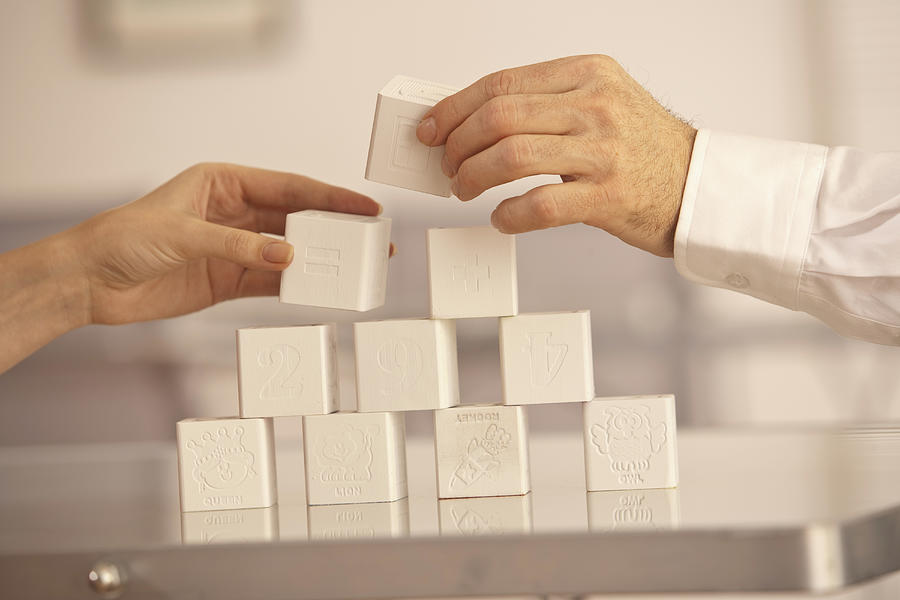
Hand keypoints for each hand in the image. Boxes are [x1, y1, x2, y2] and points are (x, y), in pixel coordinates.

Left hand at [69, 163, 383, 323]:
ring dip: (318, 260)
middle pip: (296, 218)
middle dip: (334, 229)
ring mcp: (234, 246)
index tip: (365, 207)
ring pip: (288, 250)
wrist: (90, 281)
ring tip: (353, 268)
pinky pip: (270, 280)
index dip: (330, 197)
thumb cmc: (124, 238)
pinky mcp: (227, 279)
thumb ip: (239, 245)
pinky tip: (317, 290)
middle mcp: (234, 212)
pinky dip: (294, 286)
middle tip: (372, 240)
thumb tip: (289, 255)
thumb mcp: (183, 234)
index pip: (289, 188)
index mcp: (224, 183)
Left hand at [416, 55, 696, 256]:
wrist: (696, 184)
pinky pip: (540, 205)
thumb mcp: (598, 103)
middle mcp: (595, 106)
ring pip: (512, 156)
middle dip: (458, 144)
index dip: (455, 107)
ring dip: (473, 177)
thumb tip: (472, 121)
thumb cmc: (641, 147)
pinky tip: (501, 218)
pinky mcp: (609, 196)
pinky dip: (509, 215)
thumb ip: (544, 105)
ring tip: (464, 189)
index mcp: (587, 74)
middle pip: (499, 117)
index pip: (502, 83)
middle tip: (448, 165)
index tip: (432, 128)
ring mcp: (604, 151)